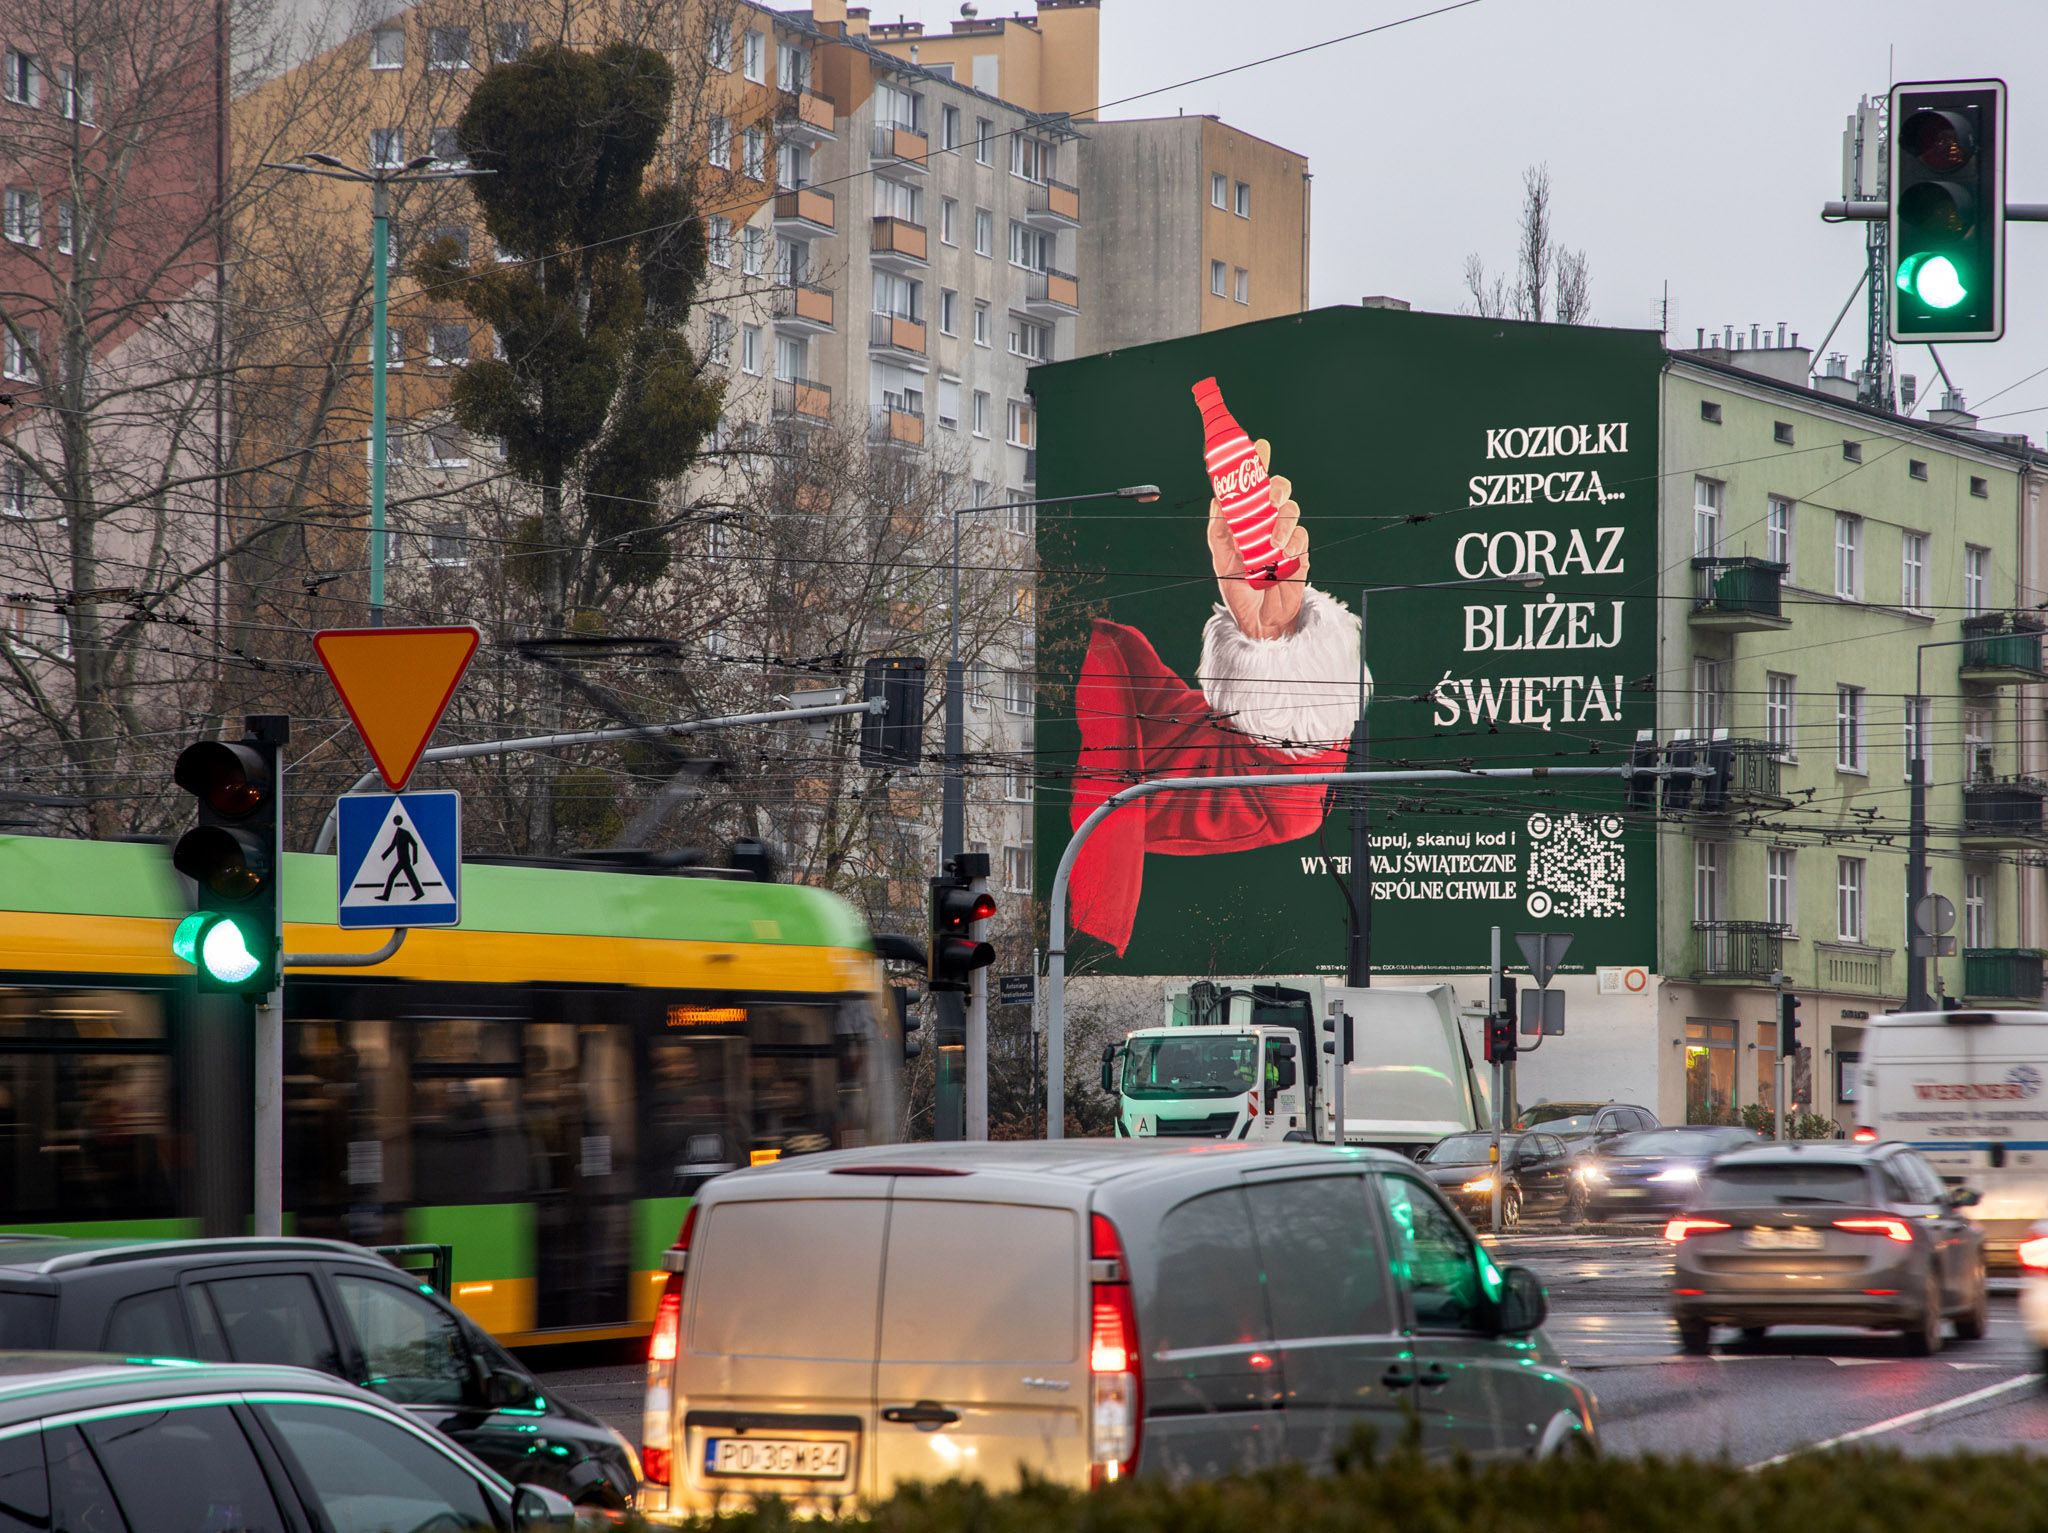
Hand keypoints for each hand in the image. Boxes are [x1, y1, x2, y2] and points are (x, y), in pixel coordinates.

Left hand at [1208, 438, 1308, 639]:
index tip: (1259, 445)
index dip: (1259, 463)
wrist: (1256, 622)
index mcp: (1249, 519)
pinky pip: (1301, 539)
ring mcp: (1285, 537)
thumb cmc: (1238, 587)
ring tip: (1272, 541)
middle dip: (1276, 486)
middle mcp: (1269, 523)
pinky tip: (1283, 556)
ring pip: (1292, 511)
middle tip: (1269, 495)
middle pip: (1280, 491)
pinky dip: (1292, 544)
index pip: (1255, 484)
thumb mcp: (1221, 557)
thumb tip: (1217, 499)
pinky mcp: (1299, 555)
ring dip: (1282, 521)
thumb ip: (1219, 529)